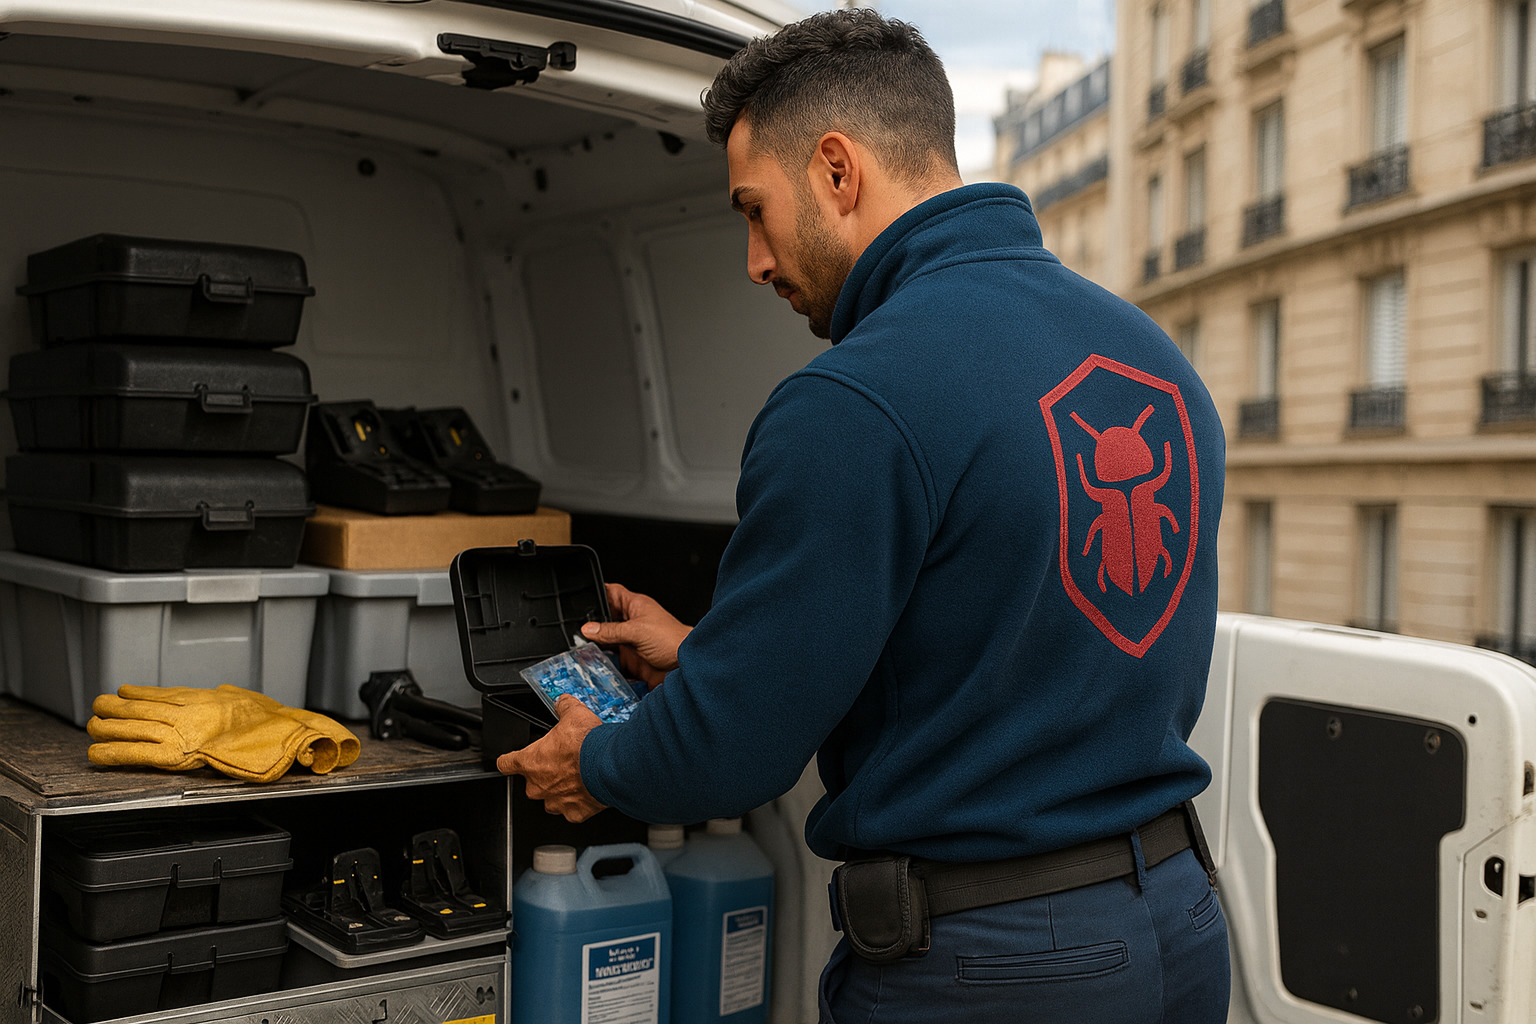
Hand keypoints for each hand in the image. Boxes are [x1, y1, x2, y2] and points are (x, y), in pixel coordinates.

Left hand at [498, 695, 607, 822]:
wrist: (609, 766)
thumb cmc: (587, 744)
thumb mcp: (573, 715)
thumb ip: (564, 708)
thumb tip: (563, 702)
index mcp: (530, 761)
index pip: (505, 763)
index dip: (508, 761)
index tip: (510, 761)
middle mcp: (538, 785)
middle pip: (531, 783)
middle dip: (545, 775)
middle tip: (563, 763)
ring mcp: (555, 801)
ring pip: (551, 799)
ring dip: (560, 791)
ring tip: (576, 778)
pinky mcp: (574, 813)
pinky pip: (572, 811)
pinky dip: (579, 803)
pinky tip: (588, 791)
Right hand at [580, 583, 691, 688]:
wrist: (687, 665)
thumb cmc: (673, 639)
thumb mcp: (637, 631)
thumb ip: (611, 630)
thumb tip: (588, 628)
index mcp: (635, 605)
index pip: (612, 592)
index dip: (597, 591)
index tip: (579, 596)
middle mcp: (632, 621)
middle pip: (606, 617)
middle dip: (591, 621)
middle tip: (574, 627)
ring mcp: (631, 639)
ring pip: (607, 639)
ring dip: (596, 643)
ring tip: (580, 646)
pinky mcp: (632, 657)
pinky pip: (614, 658)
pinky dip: (604, 660)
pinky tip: (595, 663)